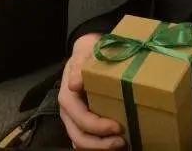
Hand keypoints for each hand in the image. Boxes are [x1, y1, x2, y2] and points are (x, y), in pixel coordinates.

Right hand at [59, 33, 124, 148]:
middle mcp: (68, 112)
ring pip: (82, 143)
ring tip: (123, 144)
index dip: (98, 127)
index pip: (80, 118)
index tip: (118, 127)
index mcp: (68, 97)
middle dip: (100, 145)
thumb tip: (74, 84)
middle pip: (79, 137)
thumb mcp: (85, 52)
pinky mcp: (83, 123)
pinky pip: (87, 141)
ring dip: (101, 148)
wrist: (89, 51)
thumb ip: (80, 66)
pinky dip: (100, 146)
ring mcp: (74, 120)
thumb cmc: (89, 52)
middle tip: (122, 142)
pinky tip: (115, 143)